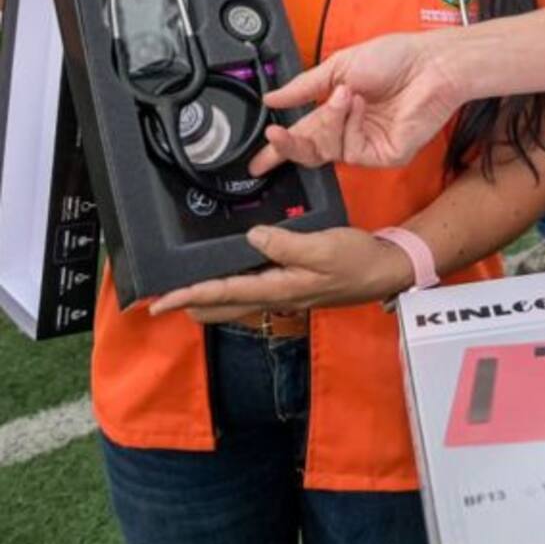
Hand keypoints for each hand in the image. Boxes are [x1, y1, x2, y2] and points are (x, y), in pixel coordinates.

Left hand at [148, 225, 413, 321]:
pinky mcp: (295, 285)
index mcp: (280, 287)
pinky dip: (232, 287)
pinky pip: (252, 290)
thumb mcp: (325, 247)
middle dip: (192, 303)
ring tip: (187, 289)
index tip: (158, 301)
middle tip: (163, 297)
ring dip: (210, 296)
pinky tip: (232, 274)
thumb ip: (287, 244)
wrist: (386, 270)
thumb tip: (252, 237)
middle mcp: (277, 295)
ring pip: (236, 301)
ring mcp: (286, 293)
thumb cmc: (357, 259)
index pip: (225, 293)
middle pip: (223, 306)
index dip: (189, 295)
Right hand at [249, 32, 464, 174]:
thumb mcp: (339, 65)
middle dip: (290, 142)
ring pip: (326, 150)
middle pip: (309, 150)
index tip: (257, 160)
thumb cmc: (397, 58)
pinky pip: (351, 150)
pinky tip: (359, 106)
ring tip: (345, 95)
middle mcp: (352, 130)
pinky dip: (349, 125)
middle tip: (277, 132)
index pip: (303, 135)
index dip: (279, 148)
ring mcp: (368, 144)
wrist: (431, 64)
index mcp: (339, 109)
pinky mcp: (385, 155)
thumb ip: (303, 86)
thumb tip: (271, 98)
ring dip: (328, 120)